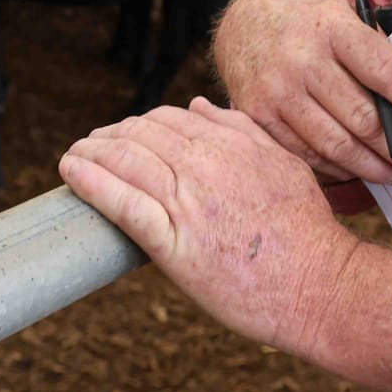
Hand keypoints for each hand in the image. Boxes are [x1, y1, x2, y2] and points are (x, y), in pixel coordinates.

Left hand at [59, 98, 358, 357]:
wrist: (320, 285)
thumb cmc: (306, 231)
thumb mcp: (283, 163)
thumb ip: (240, 130)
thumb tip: (198, 105)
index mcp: (232, 144)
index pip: (167, 119)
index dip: (137, 123)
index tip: (122, 133)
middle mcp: (207, 165)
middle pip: (140, 135)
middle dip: (108, 136)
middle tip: (89, 145)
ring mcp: (189, 203)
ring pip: (126, 162)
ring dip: (91, 154)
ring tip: (73, 157)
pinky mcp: (175, 244)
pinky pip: (124, 204)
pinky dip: (92, 184)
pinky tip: (71, 173)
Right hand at [213, 0, 391, 184]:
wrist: (241, 24)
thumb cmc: (305, 20)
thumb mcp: (340, 13)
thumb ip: (372, 48)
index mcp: (331, 27)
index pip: (385, 72)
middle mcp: (302, 59)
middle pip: (363, 119)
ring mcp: (277, 90)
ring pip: (337, 145)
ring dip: (375, 168)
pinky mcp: (259, 116)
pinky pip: (308, 154)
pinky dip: (339, 167)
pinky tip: (359, 169)